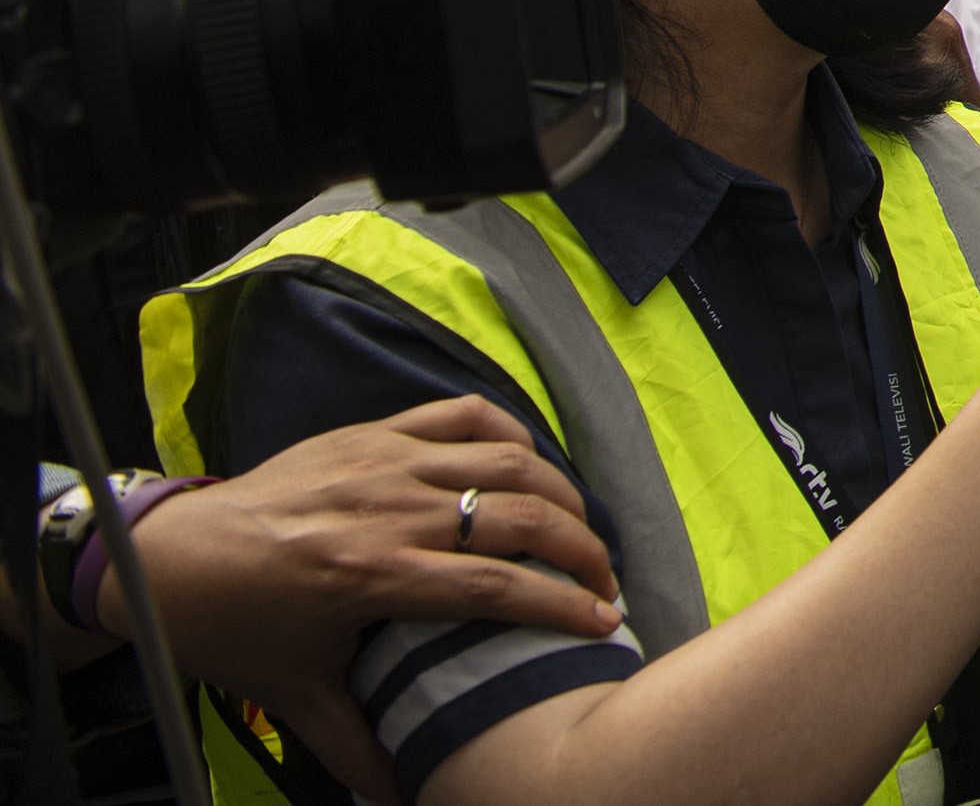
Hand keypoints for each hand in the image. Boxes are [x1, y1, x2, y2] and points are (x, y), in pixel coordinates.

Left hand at [117, 398, 621, 797]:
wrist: (170, 560)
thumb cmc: (235, 629)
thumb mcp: (295, 695)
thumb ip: (358, 743)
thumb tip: (406, 794)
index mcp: (371, 576)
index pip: (495, 585)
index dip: (560, 604)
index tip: (603, 622)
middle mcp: (389, 510)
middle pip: (520, 515)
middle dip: (581, 547)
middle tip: (605, 579)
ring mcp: (385, 461)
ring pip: (506, 459)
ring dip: (560, 492)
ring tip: (580, 527)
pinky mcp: (374, 432)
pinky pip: (463, 416)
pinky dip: (510, 435)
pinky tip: (529, 467)